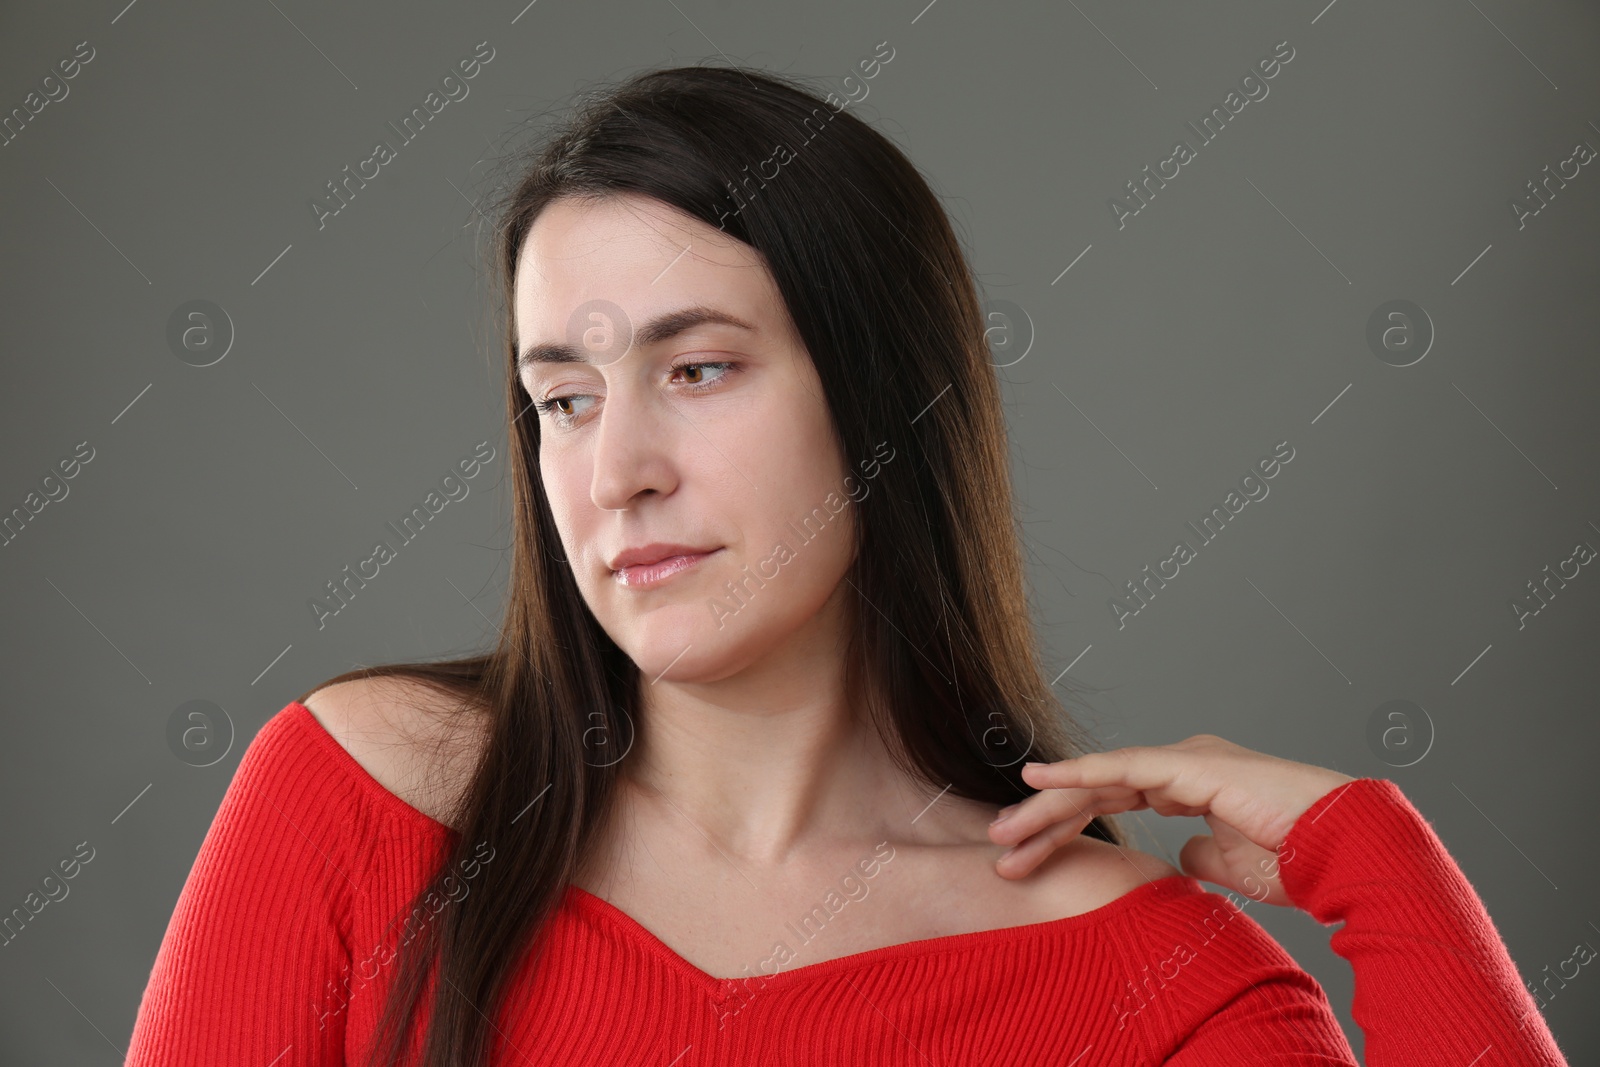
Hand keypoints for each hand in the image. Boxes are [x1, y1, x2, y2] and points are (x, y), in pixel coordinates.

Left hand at [987, 734, 1354, 905]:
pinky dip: (1079, 774)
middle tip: (999, 843)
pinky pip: (1123, 769)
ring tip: (1004, 828)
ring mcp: (1184, 760)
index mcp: (1188, 784)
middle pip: (1096, 790)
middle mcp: (1180, 765)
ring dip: (1049, 806)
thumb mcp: (1230, 867)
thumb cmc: (1299, 858)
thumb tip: (1177, 859)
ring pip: (1099, 780)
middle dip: (1044, 819)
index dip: (1066, 825)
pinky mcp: (1190, 764)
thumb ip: (1198, 857)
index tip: (1024, 852)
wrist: (1345, 850)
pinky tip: (1040, 782)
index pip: (1112, 801)